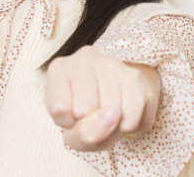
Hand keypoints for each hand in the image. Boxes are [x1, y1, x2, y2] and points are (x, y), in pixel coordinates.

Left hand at [44, 46, 161, 151]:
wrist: (116, 101)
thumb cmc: (86, 116)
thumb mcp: (72, 131)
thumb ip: (83, 134)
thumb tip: (112, 118)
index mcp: (59, 68)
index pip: (58, 108)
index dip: (68, 123)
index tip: (71, 114)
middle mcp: (84, 58)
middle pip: (84, 110)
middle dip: (91, 125)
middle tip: (93, 116)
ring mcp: (112, 63)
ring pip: (111, 113)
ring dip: (112, 127)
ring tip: (108, 116)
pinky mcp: (135, 76)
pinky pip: (133, 116)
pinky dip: (129, 126)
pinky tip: (123, 115)